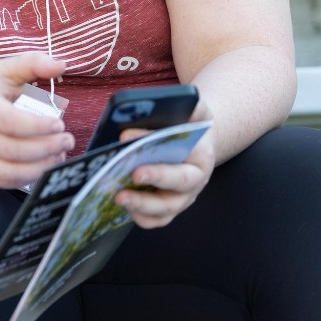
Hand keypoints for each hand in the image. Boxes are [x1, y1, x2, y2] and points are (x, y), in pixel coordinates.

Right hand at [0, 52, 74, 189]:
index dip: (37, 126)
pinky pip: (5, 182)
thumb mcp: (3, 69)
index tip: (59, 124)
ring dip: (40, 167)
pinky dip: (28, 178)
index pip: (9, 121)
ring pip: (10, 172)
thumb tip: (61, 64)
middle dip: (47, 148)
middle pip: (14, 150)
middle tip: (67, 140)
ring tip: (59, 155)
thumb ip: (33, 63)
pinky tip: (43, 165)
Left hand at [115, 99, 215, 228]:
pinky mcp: (169, 208)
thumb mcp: (198, 111)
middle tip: (130, 174)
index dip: (157, 150)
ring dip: (141, 205)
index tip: (126, 138)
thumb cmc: (192, 126)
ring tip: (118, 196)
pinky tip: (122, 207)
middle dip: (153, 179)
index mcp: (202, 157)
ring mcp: (182, 198)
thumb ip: (194, 105)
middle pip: (177, 187)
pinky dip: (140, 217)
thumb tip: (181, 100)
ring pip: (165, 209)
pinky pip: (156, 220)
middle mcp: (195, 182)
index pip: (182, 155)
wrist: (197, 143)